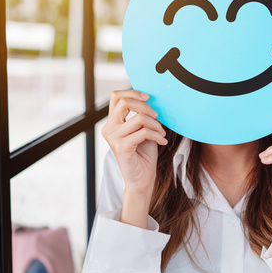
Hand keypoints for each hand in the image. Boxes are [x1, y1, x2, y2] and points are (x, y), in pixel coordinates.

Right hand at [101, 90, 166, 227]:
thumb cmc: (144, 154)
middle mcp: (109, 128)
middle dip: (146, 107)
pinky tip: (162, 141)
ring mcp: (113, 138)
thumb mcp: (143, 129)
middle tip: (158, 117)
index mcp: (112, 122)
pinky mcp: (121, 148)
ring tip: (162, 133)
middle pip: (125, 102)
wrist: (142, 179)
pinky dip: (157, 135)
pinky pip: (143, 133)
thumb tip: (151, 100)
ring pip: (139, 118)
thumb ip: (141, 115)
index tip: (149, 98)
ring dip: (156, 124)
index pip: (116, 96)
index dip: (133, 93)